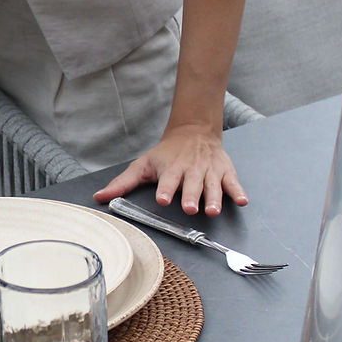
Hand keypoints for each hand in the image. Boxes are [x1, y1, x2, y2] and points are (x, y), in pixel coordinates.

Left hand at [93, 124, 247, 216]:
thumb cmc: (166, 153)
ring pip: (213, 186)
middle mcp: (191, 170)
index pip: (168, 181)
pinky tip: (242, 201)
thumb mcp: (143, 165)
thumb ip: (123, 184)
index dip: (166, 190)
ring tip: (213, 211)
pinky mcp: (224, 172)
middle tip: (191, 208)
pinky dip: (238, 192)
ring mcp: (209, 171)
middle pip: (192, 185)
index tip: (164, 199)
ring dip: (214, 198)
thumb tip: (99, 197)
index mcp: (171, 169)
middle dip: (192, 196)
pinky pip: (233, 183)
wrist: (194, 131)